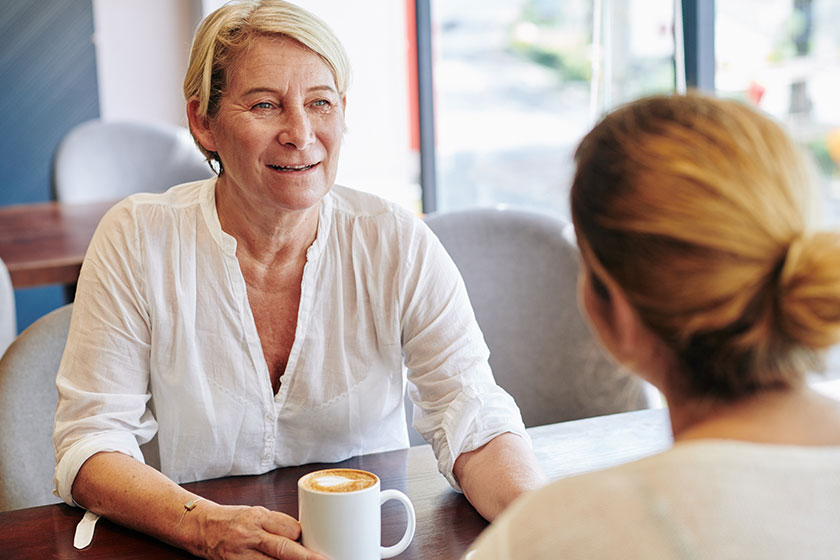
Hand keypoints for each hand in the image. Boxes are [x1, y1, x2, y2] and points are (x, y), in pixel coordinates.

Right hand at [190, 503, 326, 559]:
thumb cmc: (232, 519)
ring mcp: (241, 554)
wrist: (201, 527)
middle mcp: (250, 535)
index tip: (313, 541)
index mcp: (258, 517)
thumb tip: (302, 536)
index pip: (289, 528)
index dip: (302, 537)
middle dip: (306, 557)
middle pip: (283, 549)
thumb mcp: (256, 513)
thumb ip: (277, 525)